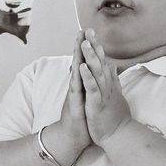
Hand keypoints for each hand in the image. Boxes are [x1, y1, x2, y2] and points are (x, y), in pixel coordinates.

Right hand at [42, 31, 91, 164]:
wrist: (72, 136)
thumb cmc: (81, 118)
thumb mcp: (87, 98)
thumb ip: (89, 85)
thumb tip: (92, 74)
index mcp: (82, 84)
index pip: (85, 62)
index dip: (87, 48)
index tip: (90, 33)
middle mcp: (77, 85)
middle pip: (79, 61)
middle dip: (80, 45)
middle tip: (82, 29)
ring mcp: (74, 93)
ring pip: (76, 70)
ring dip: (77, 55)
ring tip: (78, 41)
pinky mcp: (74, 102)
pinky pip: (76, 86)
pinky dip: (77, 76)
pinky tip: (78, 65)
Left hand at [78, 29, 131, 145]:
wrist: (119, 136)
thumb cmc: (116, 117)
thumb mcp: (115, 94)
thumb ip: (114, 79)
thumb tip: (113, 66)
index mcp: (109, 83)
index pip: (103, 61)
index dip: (97, 46)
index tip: (91, 32)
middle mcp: (107, 85)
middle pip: (100, 62)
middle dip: (94, 45)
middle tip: (88, 30)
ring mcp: (103, 94)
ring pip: (96, 72)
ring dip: (90, 57)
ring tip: (84, 43)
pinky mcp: (97, 104)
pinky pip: (92, 88)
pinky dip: (88, 77)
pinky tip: (82, 67)